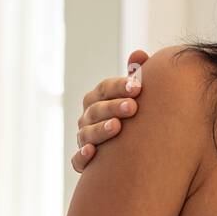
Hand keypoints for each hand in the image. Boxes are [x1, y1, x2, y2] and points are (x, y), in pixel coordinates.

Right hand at [71, 48, 149, 172]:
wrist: (134, 149)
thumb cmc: (135, 114)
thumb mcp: (135, 95)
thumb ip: (136, 75)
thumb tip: (138, 54)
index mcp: (99, 98)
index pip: (105, 88)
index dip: (120, 86)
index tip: (137, 87)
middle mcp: (88, 117)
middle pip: (96, 109)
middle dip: (114, 107)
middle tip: (133, 107)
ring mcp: (84, 138)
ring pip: (87, 133)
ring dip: (100, 129)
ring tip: (116, 127)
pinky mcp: (83, 161)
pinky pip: (78, 160)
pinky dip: (82, 156)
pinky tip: (92, 152)